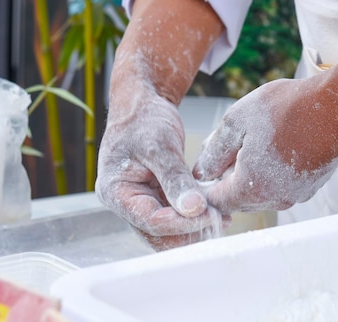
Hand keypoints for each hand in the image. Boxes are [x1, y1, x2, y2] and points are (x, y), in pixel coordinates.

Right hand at [96, 73, 227, 250]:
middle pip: (157, 233)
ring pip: (167, 229)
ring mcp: (139, 201)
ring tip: (222, 217)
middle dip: (189, 231)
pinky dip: (192, 215)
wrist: (141, 104)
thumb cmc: (144, 119)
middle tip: (220, 222)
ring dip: (193, 227)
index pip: (151, 221)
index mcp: (116, 192)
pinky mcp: (154, 197)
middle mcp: (125, 203)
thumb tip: (193, 209)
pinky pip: (173, 215)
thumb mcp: (160, 146)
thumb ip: (175, 179)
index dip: (182, 223)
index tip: (211, 215)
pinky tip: (214, 210)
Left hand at [193, 14, 337, 215]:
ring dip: (253, 173)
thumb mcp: (237, 122)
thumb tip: (201, 172)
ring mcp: (296, 195)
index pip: (217, 202)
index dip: (206, 186)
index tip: (208, 165)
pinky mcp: (312, 186)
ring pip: (262, 192)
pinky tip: (278, 143)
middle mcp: (274, 199)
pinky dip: (274, 171)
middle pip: (239, 199)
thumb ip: (214, 152)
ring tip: (256, 140)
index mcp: (250, 189)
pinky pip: (283, 185)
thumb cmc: (285, 110)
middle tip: (232, 145)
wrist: (337, 106)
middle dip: (230, 177)